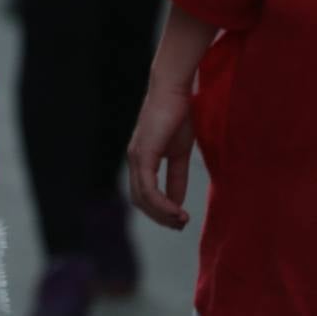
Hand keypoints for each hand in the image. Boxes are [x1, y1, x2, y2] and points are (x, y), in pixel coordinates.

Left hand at [127, 79, 195, 230]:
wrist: (175, 91)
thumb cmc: (178, 115)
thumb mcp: (180, 152)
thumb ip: (177, 176)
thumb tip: (177, 201)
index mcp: (142, 160)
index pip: (144, 194)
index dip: (161, 211)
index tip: (179, 222)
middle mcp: (134, 160)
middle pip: (141, 201)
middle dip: (160, 217)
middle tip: (181, 225)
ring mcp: (136, 157)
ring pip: (143, 198)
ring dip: (163, 214)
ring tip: (182, 221)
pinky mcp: (143, 154)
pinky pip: (149, 188)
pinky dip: (162, 203)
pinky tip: (177, 211)